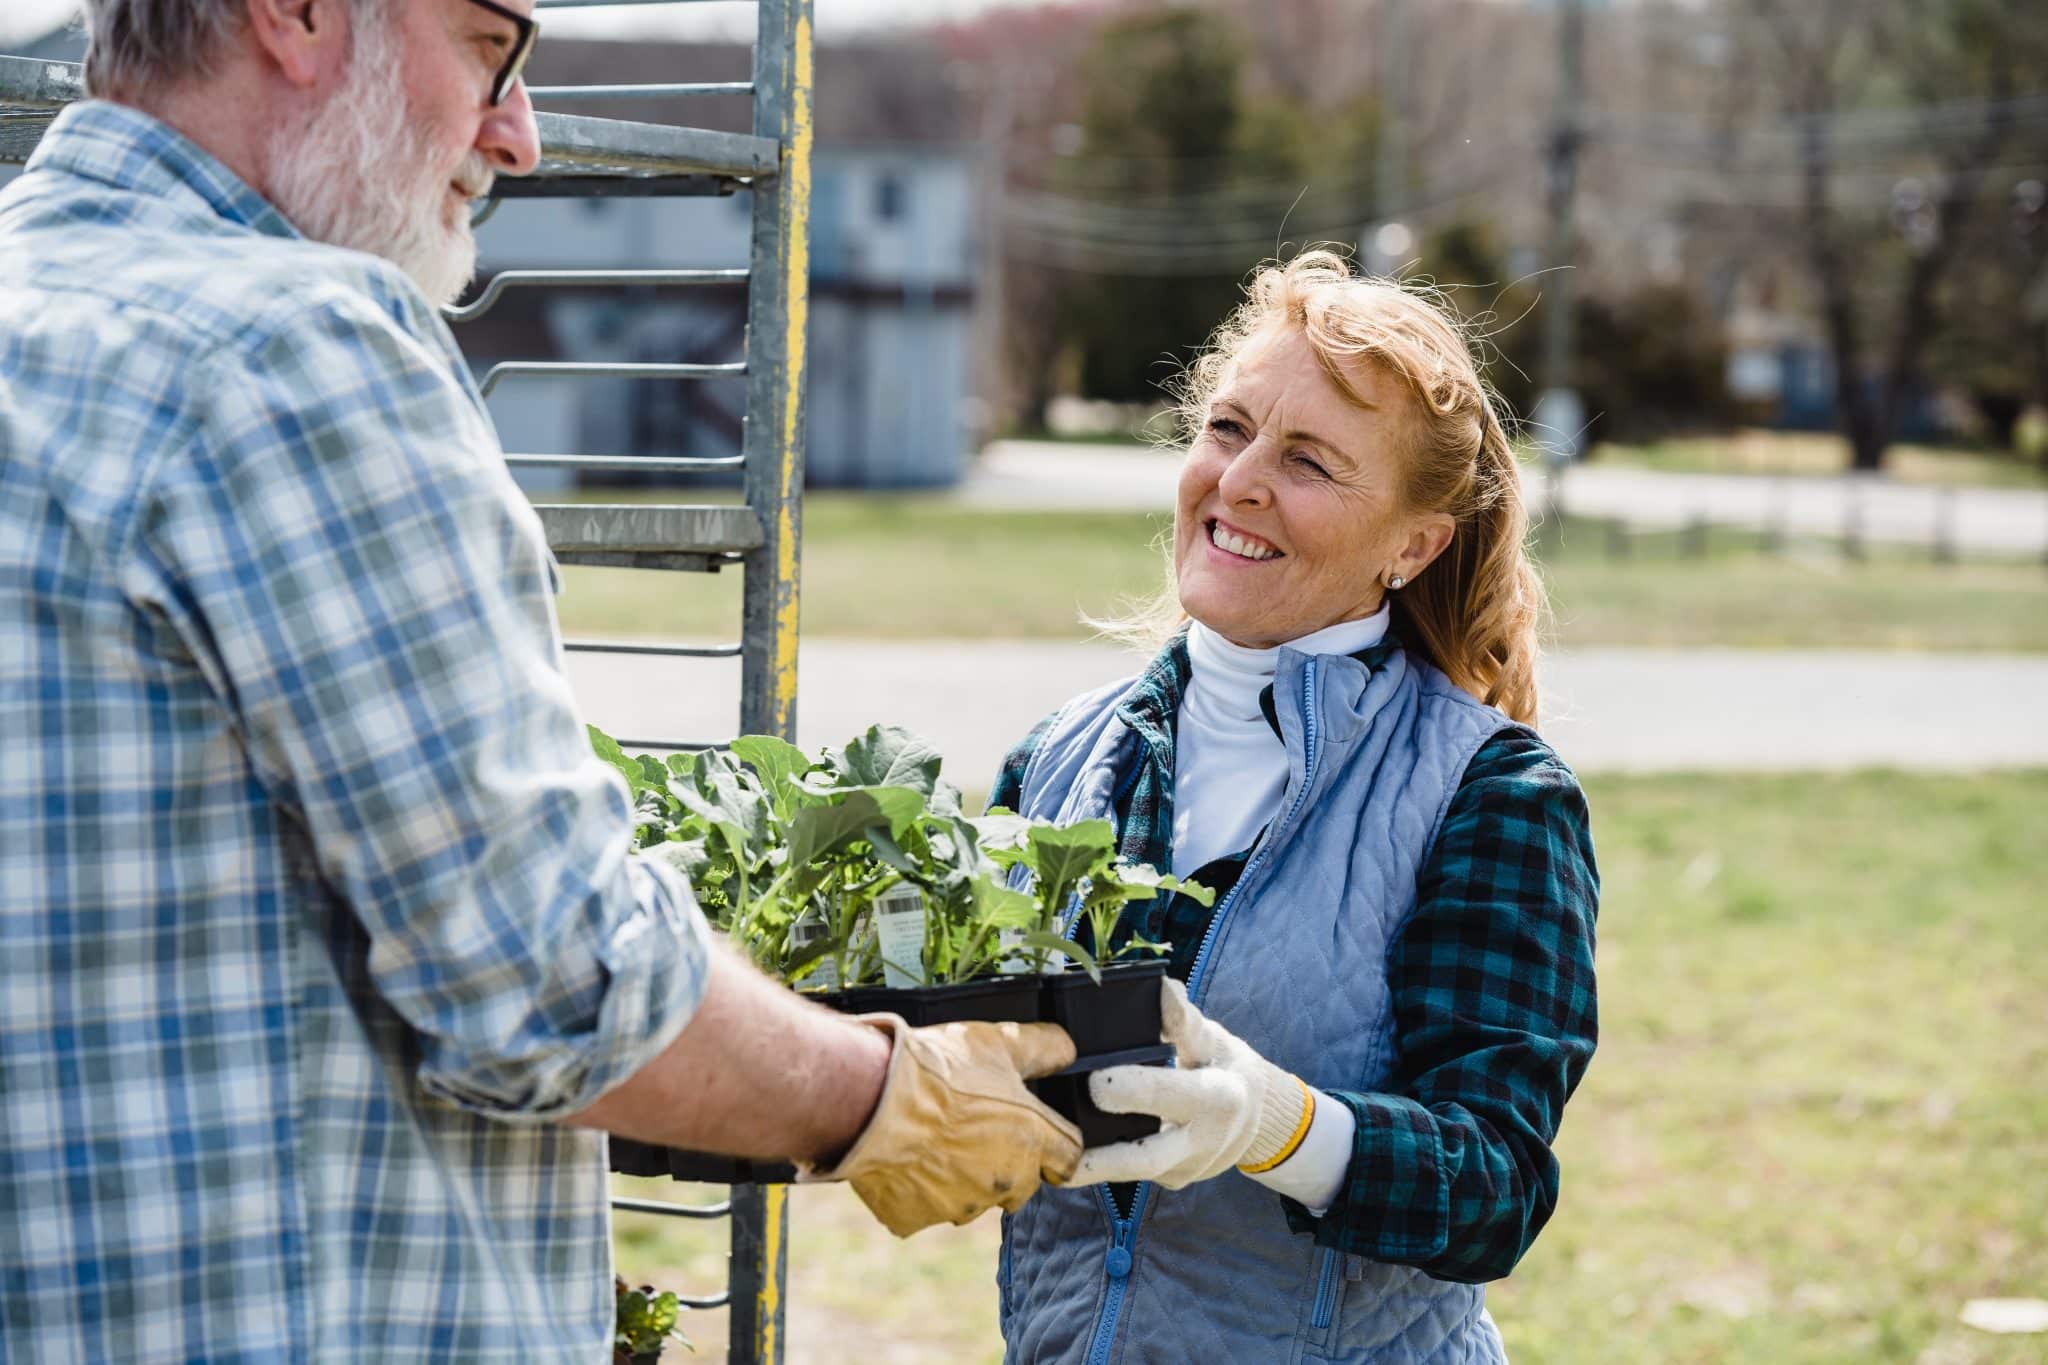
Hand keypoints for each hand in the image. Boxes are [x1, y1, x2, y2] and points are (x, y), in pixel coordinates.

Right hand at [800, 1016, 1082, 1236]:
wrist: (874, 1099)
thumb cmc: (938, 1069)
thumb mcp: (999, 1042)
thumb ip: (1044, 1048)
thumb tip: (1068, 1050)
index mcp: (1032, 1140)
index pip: (1069, 1158)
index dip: (1055, 1144)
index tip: (1041, 1134)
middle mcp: (1004, 1181)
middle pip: (1021, 1183)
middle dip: (1007, 1162)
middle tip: (975, 1128)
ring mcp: (959, 1205)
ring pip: (972, 1198)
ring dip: (962, 1177)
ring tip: (933, 1137)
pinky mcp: (916, 1218)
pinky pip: (922, 1208)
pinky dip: (916, 1190)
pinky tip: (903, 1157)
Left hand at [1057, 980, 1311, 1188]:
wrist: (1257, 1118)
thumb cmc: (1224, 1065)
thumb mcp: (1214, 1038)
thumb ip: (1184, 1019)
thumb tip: (1161, 988)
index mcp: (1218, 1098)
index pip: (1171, 1095)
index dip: (1133, 1090)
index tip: (1096, 1080)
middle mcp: (1204, 1143)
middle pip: (1145, 1158)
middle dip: (1100, 1157)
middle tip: (1056, 1142)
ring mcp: (1188, 1170)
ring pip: (1132, 1174)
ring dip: (1089, 1167)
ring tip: (1042, 1156)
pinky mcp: (1172, 1182)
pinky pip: (1133, 1175)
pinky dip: (1100, 1165)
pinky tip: (1063, 1152)